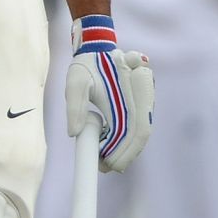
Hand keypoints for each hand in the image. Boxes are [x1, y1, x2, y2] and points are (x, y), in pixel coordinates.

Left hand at [64, 15, 153, 172]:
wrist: (98, 49)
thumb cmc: (86, 65)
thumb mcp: (75, 81)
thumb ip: (75, 106)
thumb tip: (74, 133)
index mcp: (129, 91)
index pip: (134, 129)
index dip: (124, 150)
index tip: (108, 164)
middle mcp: (141, 96)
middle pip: (141, 135)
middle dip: (125, 155)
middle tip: (105, 168)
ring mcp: (143, 100)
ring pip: (141, 133)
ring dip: (126, 150)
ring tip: (105, 162)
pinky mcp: (140, 104)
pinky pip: (137, 127)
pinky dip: (126, 141)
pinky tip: (109, 148)